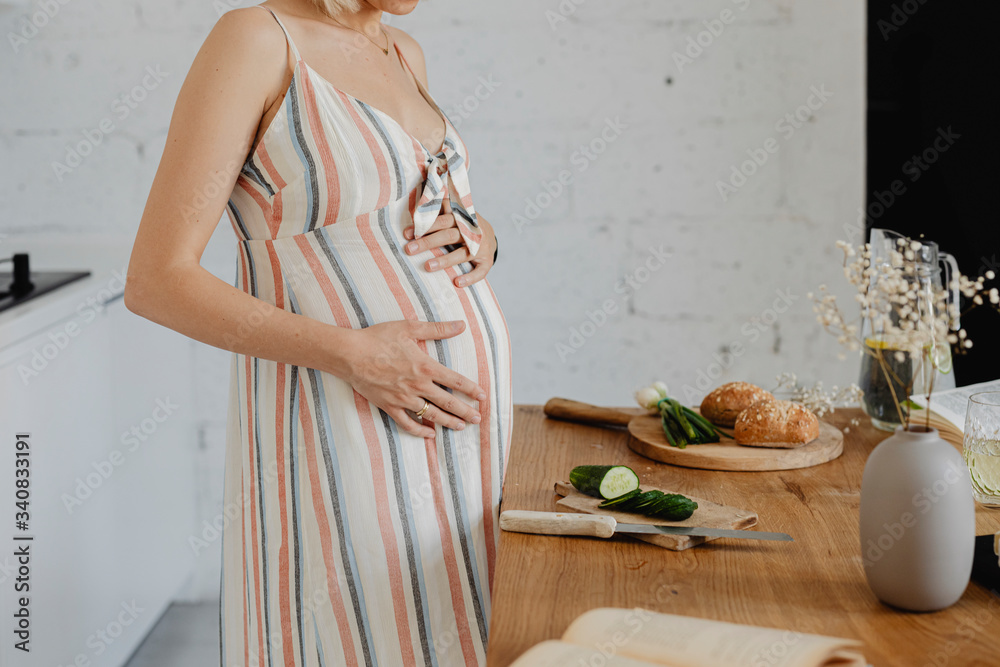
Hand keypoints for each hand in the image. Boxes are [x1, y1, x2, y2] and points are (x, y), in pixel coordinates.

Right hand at [341, 319, 485, 437]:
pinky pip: (407, 423)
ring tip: (461, 427)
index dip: (471, 390)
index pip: (455, 381)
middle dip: (465, 411)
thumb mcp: (409, 328)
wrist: (350, 354)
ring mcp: (403, 398)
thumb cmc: (378, 338)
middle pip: (447, 402)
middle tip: (478, 419)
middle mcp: (417, 385)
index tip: (482, 397)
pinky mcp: (389, 406)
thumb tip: (460, 325)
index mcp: (425, 366)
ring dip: (448, 422)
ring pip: (431, 415)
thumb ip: (437, 329)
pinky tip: (430, 434)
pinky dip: (420, 431)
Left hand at [403, 199, 495, 287]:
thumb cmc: (463, 226)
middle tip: (409, 250)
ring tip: (428, 266)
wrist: (490, 235)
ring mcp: (481, 247)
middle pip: (449, 236)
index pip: (442, 220)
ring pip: (462, 254)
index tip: (407, 234)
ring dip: (445, 260)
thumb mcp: (454, 215)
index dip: (425, 226)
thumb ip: (439, 212)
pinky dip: (470, 278)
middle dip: (428, 242)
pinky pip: (480, 272)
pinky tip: (457, 283)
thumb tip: (416, 211)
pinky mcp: (487, 261)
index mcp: (462, 217)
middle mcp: (472, 231)